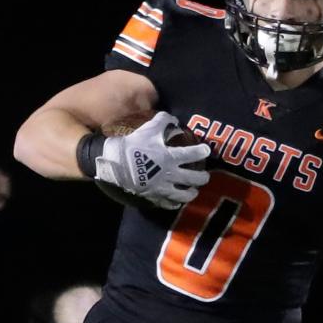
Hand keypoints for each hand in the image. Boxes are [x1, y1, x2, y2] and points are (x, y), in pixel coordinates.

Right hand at [95, 111, 209, 208]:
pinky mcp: (154, 197)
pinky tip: (176, 202)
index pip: (193, 154)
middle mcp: (171, 174)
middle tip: (205, 176)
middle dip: (203, 178)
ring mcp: (163, 188)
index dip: (202, 152)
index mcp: (171, 157)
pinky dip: (174, 203)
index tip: (207, 151)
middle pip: (195, 179)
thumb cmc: (133, 146)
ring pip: (185, 196)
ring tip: (193, 191)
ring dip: (192, 194)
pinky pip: (169, 204)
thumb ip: (162, 121)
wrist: (115, 164)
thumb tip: (173, 118)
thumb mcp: (148, 129)